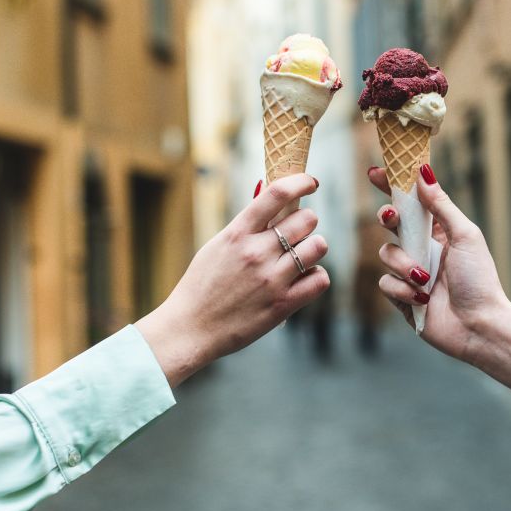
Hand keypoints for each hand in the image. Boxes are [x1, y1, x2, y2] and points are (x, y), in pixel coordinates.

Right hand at [137, 174, 329, 385]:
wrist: (190, 328)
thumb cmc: (202, 286)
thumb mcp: (217, 247)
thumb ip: (245, 227)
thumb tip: (273, 202)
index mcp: (238, 233)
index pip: (278, 194)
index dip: (301, 181)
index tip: (310, 183)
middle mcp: (256, 252)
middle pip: (306, 219)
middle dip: (306, 223)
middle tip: (298, 233)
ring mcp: (271, 279)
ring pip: (318, 246)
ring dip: (314, 248)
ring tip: (302, 256)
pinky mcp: (282, 305)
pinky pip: (320, 279)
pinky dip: (316, 276)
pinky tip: (304, 279)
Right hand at [368, 165, 509, 364]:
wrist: (479, 326)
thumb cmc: (480, 280)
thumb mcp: (465, 235)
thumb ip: (441, 205)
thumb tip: (423, 172)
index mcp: (438, 231)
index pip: (411, 202)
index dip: (392, 185)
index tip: (376, 170)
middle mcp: (421, 248)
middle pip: (390, 223)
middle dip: (387, 218)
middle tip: (392, 218)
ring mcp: (409, 273)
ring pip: (385, 254)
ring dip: (403, 264)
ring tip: (425, 278)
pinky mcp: (401, 297)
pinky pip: (385, 283)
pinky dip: (402, 290)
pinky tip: (422, 299)